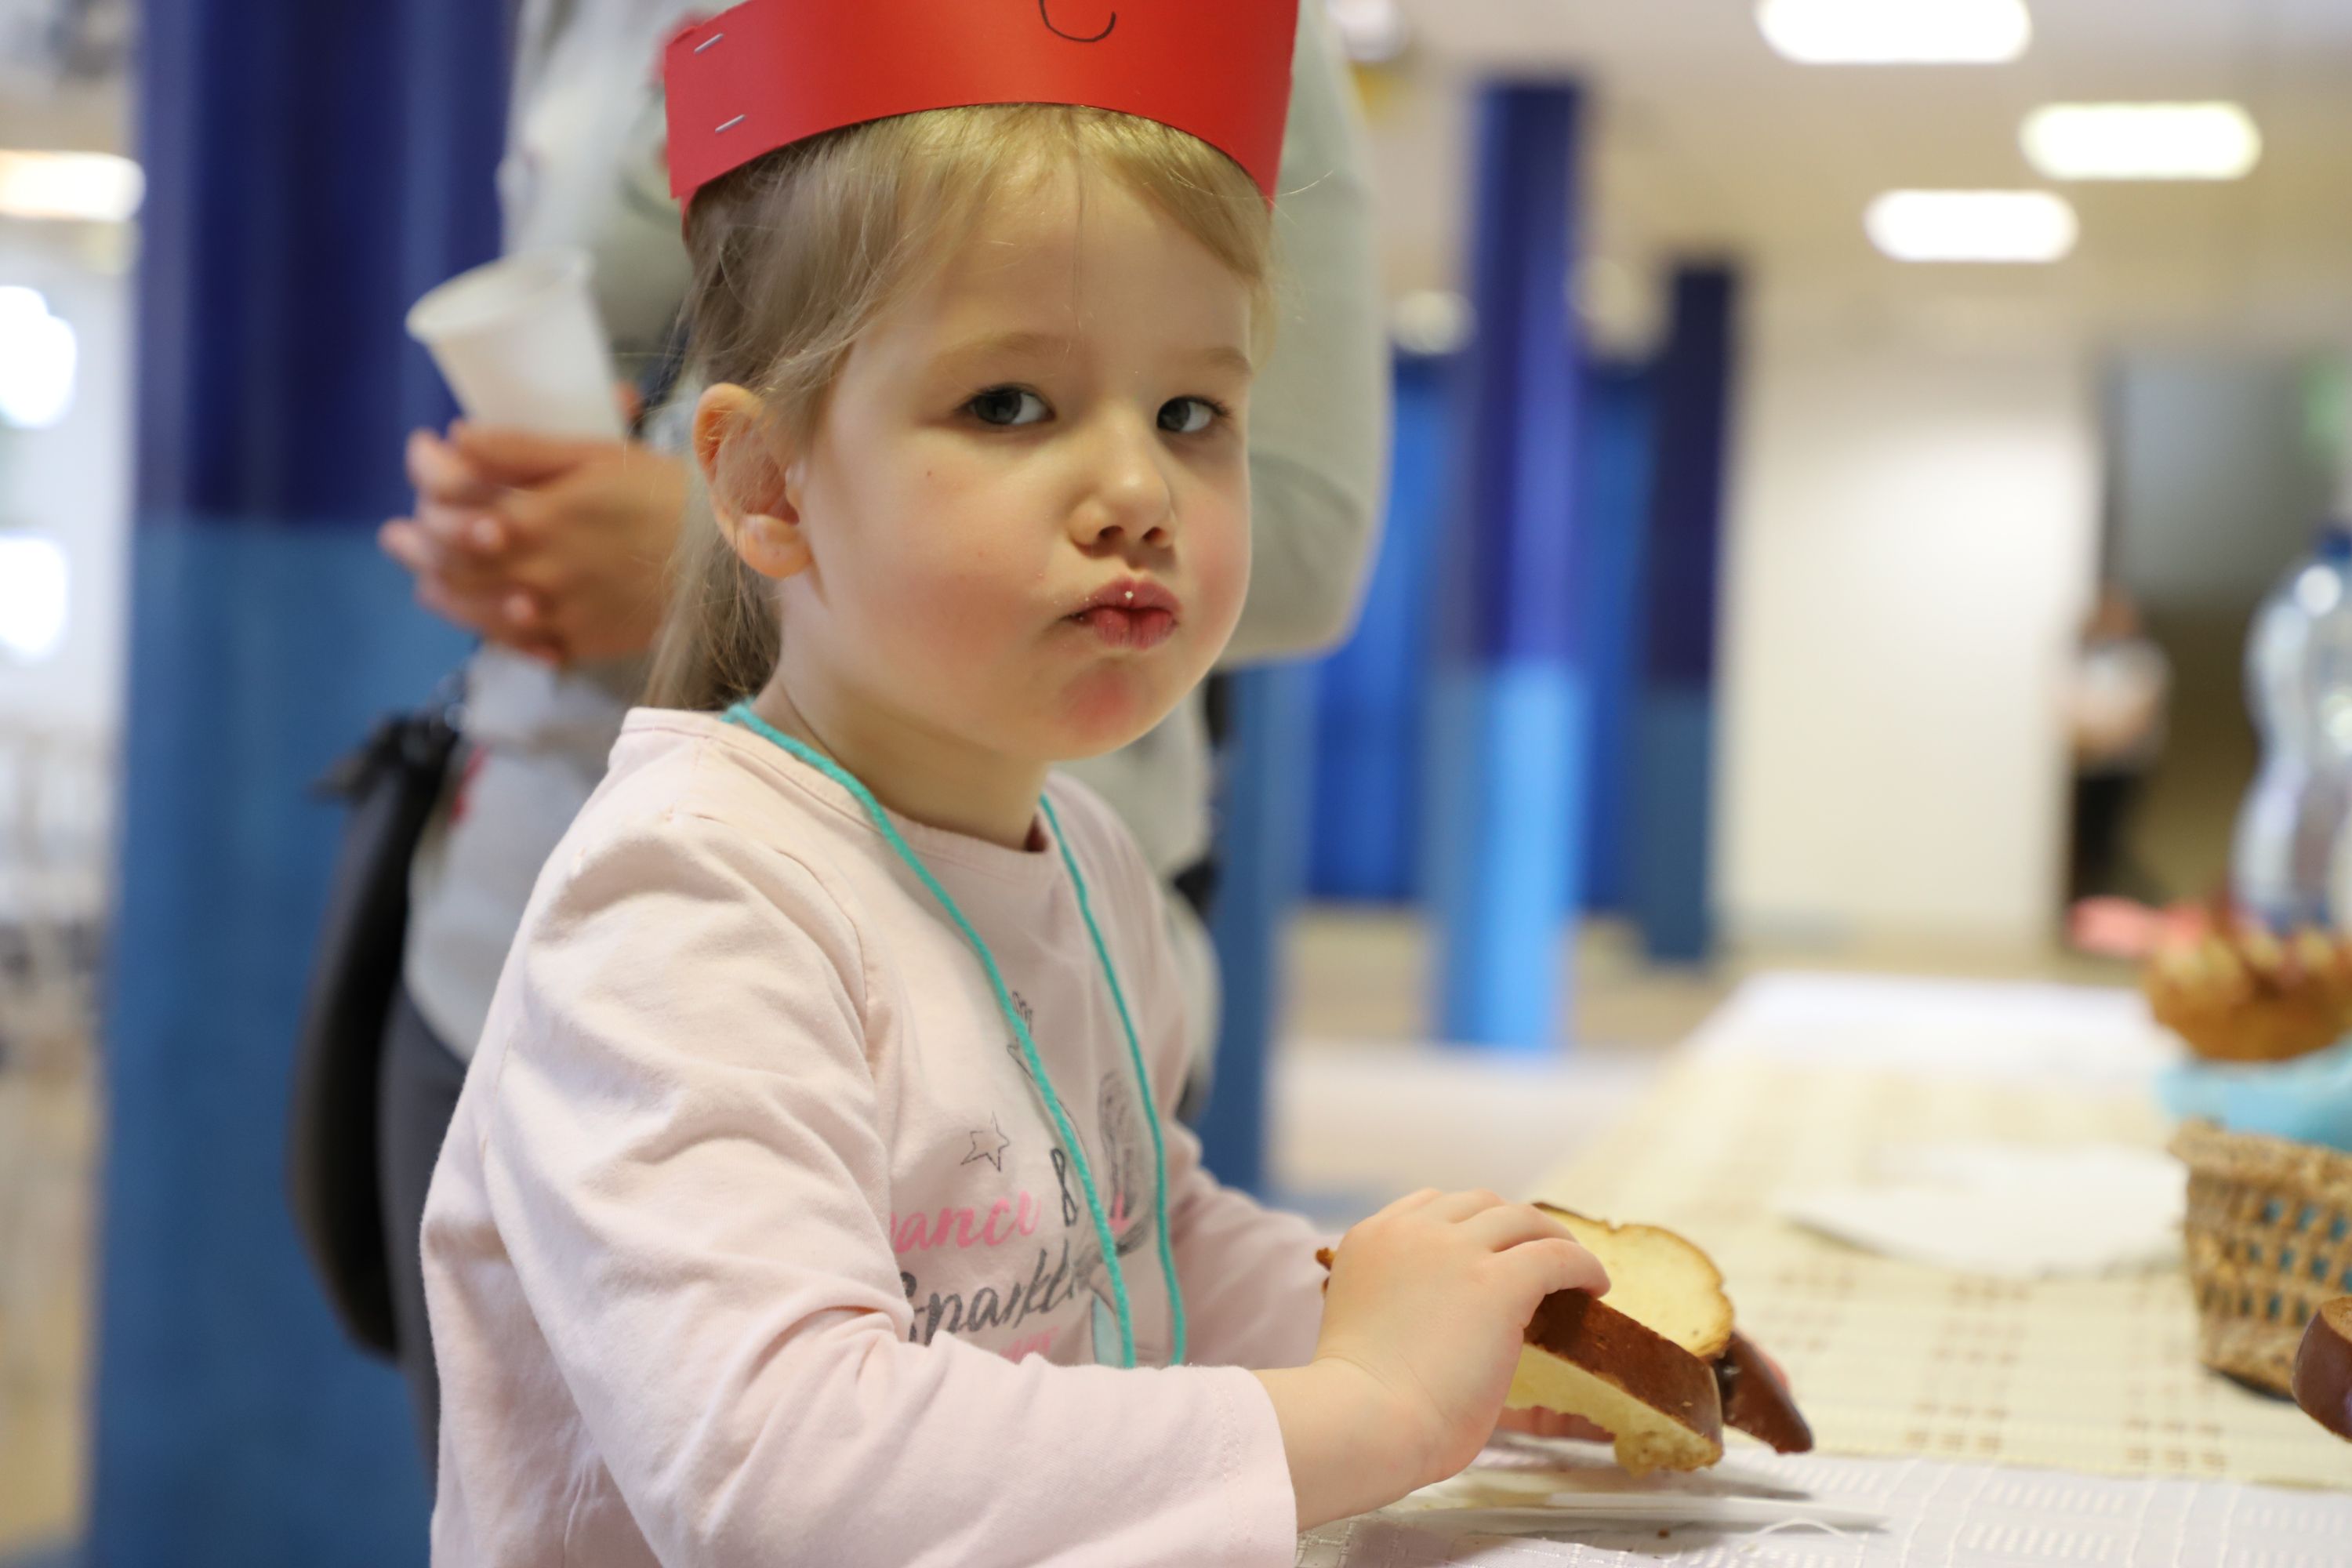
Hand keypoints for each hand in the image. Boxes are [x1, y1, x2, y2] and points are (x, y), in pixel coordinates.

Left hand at [380, 415, 688, 665]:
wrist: (727, 556)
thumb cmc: (664, 492)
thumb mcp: (594, 454)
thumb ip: (520, 449)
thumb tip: (456, 438)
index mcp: (537, 517)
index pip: (449, 501)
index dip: (425, 472)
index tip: (422, 451)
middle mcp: (537, 572)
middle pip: (449, 562)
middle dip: (414, 541)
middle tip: (396, 534)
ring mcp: (556, 615)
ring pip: (473, 610)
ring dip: (440, 592)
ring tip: (424, 580)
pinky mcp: (579, 643)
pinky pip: (517, 645)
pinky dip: (489, 630)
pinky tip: (483, 616)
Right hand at [1253, 1189, 1606, 1527]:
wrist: (1365, 1421)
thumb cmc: (1360, 1404)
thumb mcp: (1364, 1324)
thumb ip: (1398, 1304)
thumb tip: (1440, 1326)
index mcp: (1370, 1240)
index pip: (1429, 1206)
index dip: (1466, 1223)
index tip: (1486, 1248)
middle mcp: (1411, 1232)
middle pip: (1479, 1203)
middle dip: (1510, 1225)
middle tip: (1533, 1257)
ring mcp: (1456, 1252)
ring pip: (1521, 1219)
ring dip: (1550, 1238)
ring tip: (1572, 1265)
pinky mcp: (1500, 1282)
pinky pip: (1557, 1256)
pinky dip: (1583, 1266)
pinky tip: (1596, 1288)